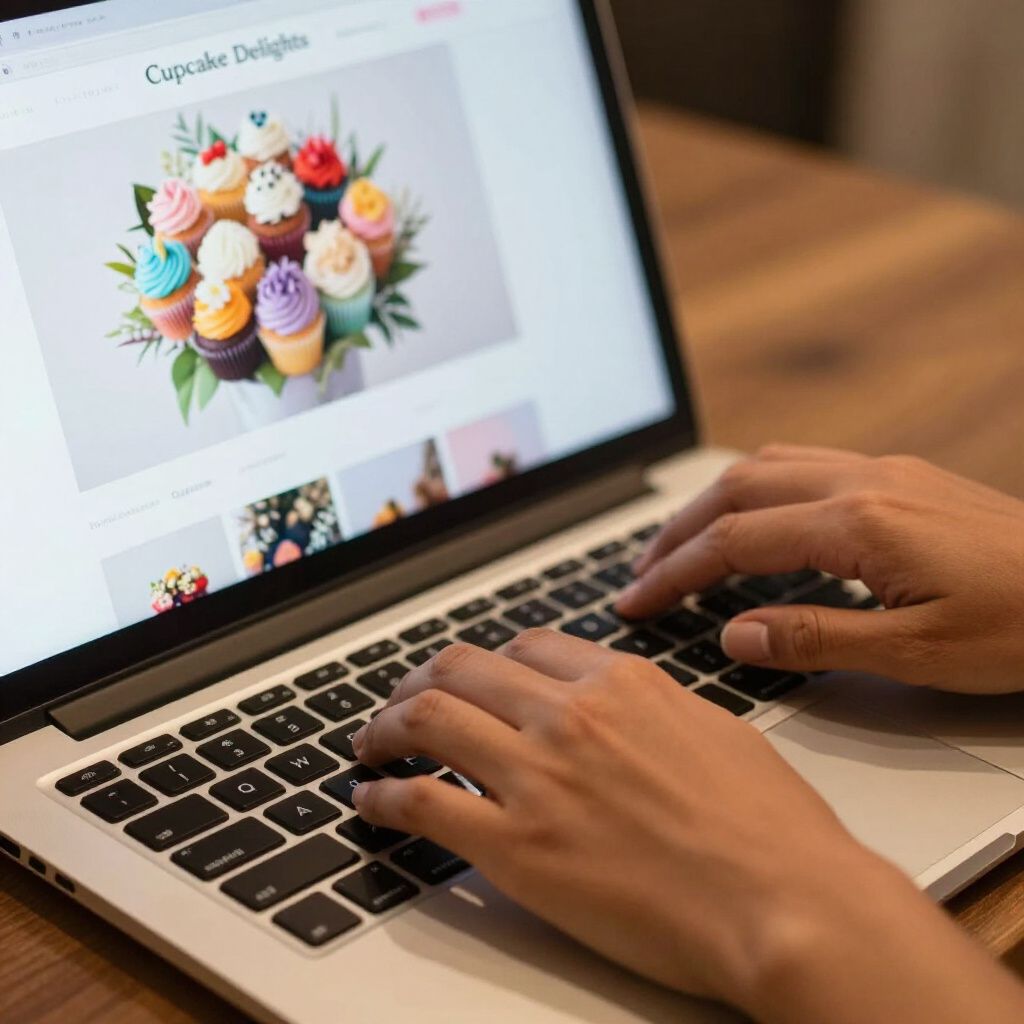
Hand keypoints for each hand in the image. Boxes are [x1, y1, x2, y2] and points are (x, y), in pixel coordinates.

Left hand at [351, 633, 896, 1009]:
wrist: (788, 902)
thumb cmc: (769, 827)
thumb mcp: (714, 730)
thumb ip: (649, 708)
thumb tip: (617, 705)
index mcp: (619, 683)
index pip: (522, 646)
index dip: (483, 661)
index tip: (468, 679)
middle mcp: (570, 716)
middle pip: (459, 669)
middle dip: (417, 681)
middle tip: (400, 703)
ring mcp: (538, 777)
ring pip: (427, 720)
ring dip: (385, 729)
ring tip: (370, 744)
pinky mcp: (516, 848)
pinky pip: (422, 804)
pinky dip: (382, 798)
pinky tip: (370, 802)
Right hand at [618, 445, 1023, 693]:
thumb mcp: (918, 654)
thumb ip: (815, 640)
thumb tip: (734, 636)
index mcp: (859, 525)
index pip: (734, 542)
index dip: (674, 574)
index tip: (634, 603)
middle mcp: (863, 482)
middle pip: (736, 489)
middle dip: (677, 531)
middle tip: (639, 574)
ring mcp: (884, 471)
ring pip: (767, 465)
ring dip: (712, 502)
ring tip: (680, 543)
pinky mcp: (902, 477)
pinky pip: (804, 464)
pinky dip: (756, 487)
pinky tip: (755, 516)